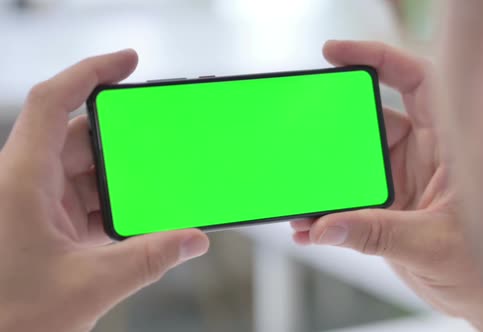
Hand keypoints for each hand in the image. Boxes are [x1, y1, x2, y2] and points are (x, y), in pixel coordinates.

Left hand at [0, 50, 208, 331]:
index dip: (91, 72)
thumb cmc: (11, 319)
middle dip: (126, 140)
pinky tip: (142, 214)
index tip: (129, 62)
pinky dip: (116, 203)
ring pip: (87, 170)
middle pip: (81, 137)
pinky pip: (88, 198)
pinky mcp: (48, 224)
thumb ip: (150, 258)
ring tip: (158, 185)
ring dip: (124, 178)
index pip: (53, 103)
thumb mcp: (91, 285)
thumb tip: (194, 239)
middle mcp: (25, 183)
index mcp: (21, 181)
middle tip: (162, 138)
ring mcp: (36, 203)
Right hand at [291, 41, 482, 331]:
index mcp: (452, 144)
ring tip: (301, 202)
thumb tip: (326, 226)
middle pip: (370, 124)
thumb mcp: (434, 246)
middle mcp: (425, 155)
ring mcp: (403, 181)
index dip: (376, 58)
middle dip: (333, 132)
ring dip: (325, 181)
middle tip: (302, 139)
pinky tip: (310, 228)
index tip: (333, 55)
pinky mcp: (386, 209)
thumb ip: (378, 234)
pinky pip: (349, 201)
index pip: (416, 82)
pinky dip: (327, 214)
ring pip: (353, 165)